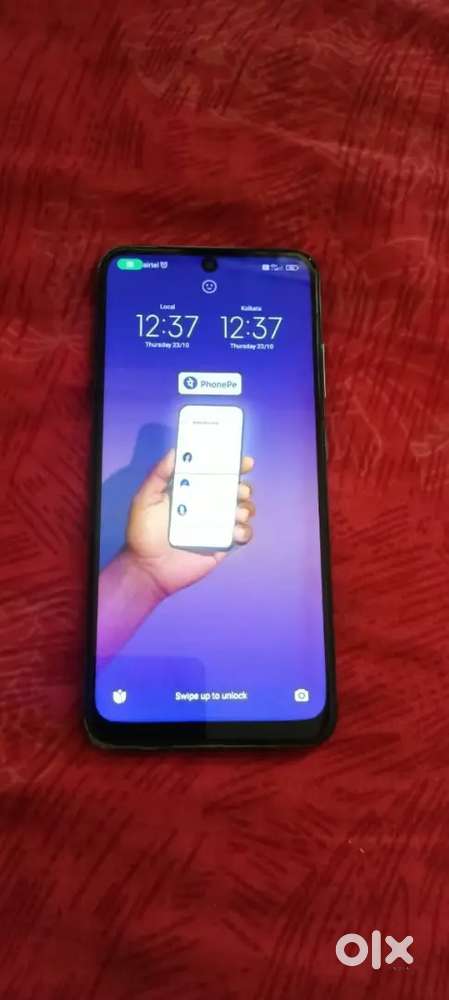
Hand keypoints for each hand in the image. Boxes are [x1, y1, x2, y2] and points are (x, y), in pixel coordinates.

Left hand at [126, 450, 254, 596]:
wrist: (147, 568)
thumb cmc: (143, 532)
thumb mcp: (145, 499)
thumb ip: (159, 474)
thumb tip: (175, 452)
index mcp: (193, 491)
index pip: (217, 473)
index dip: (233, 465)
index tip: (243, 462)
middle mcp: (208, 505)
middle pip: (236, 490)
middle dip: (243, 487)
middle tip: (239, 490)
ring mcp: (218, 525)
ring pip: (244, 510)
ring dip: (246, 507)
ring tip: (236, 512)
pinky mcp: (223, 544)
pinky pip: (243, 534)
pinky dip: (245, 531)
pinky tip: (235, 532)